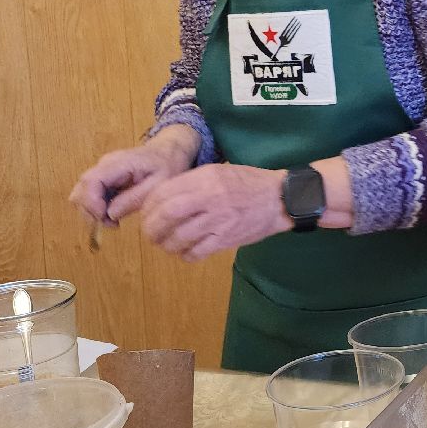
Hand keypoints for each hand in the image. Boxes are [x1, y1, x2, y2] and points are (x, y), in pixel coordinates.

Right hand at [70, 126, 198, 226]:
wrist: (167, 152)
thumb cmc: (166, 166)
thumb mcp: (159, 184)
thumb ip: (134, 198)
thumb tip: (110, 213)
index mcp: (119, 163)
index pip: (91, 181)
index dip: (91, 203)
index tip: (104, 219)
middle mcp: (104, 165)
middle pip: (81, 189)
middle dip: (90, 211)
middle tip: (111, 224)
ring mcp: (102, 170)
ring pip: (82, 193)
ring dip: (92, 211)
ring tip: (113, 221)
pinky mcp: (103, 178)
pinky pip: (90, 195)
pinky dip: (97, 208)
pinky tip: (113, 214)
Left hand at [139, 163, 289, 260]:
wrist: (279, 199)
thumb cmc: (248, 182)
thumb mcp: (218, 172)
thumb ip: (192, 183)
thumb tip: (163, 199)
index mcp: (206, 179)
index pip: (164, 193)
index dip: (148, 207)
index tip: (147, 214)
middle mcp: (210, 198)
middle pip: (167, 215)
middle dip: (151, 228)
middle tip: (150, 233)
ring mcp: (219, 220)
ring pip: (179, 237)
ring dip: (165, 244)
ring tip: (164, 244)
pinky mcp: (227, 239)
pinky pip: (197, 252)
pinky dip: (185, 255)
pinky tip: (185, 252)